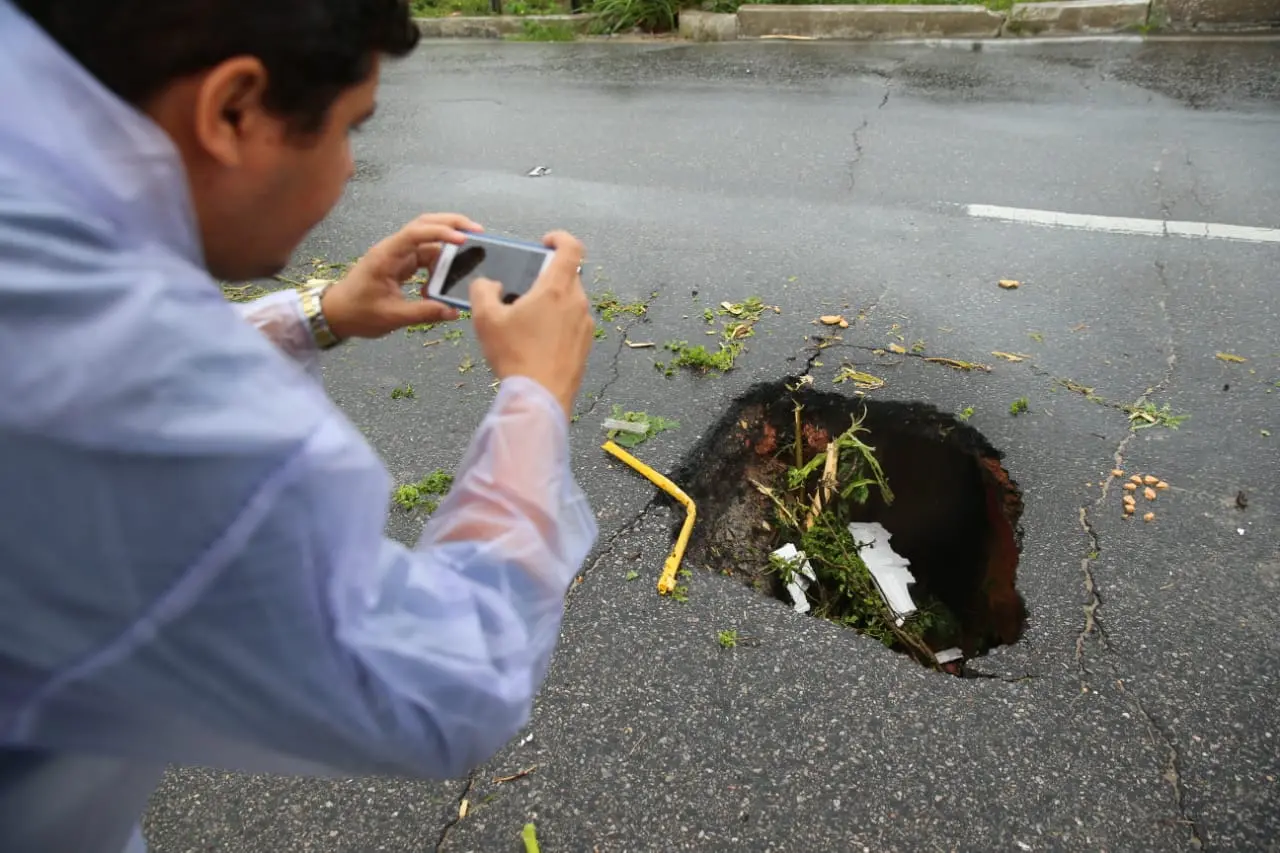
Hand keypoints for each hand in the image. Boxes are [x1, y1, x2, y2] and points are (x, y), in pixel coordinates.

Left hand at [320, 213, 483, 339]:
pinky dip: (440, 261)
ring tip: (472, 250)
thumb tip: (453, 311)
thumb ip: (423, 312)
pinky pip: (425, 256)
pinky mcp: (401, 264)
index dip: (441, 233)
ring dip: (449, 243)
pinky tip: (452, 273)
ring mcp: (397, 255)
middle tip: (479, 231)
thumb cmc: (357, 313)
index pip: (416, 233)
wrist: (335, 314)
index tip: (464, 239)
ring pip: (428, 240)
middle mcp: (393, 249)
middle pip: (425, 225)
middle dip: (452, 224)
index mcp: (386, 256)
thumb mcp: (392, 316)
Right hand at [470, 231, 592, 418]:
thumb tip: (489, 284)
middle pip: (568, 275)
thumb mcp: (485, 319)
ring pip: (570, 300)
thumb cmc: (514, 355)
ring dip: (552, 301)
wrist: (540, 398)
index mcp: (557, 288)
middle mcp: (578, 302)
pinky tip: (537, 341)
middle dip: (547, 276)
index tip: (546, 242)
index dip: (560, 238)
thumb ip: (483, 291)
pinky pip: (573, 323)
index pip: (571, 248)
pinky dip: (558, 322)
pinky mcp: (586, 344)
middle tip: (525, 289)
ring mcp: (585, 324)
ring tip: (527, 319)